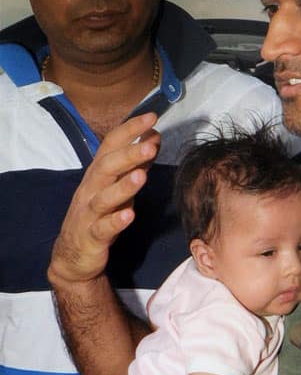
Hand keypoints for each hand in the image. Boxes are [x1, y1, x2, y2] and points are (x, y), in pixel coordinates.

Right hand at [48, 113, 160, 284]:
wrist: (73, 257)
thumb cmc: (100, 214)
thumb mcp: (119, 186)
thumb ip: (136, 163)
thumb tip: (153, 137)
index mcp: (98, 174)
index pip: (111, 145)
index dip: (130, 130)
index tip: (152, 116)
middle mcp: (91, 189)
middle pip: (106, 167)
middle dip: (129, 154)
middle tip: (151, 143)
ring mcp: (89, 214)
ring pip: (103, 197)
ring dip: (123, 186)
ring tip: (141, 176)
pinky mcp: (91, 237)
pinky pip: (103, 228)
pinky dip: (115, 221)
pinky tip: (129, 214)